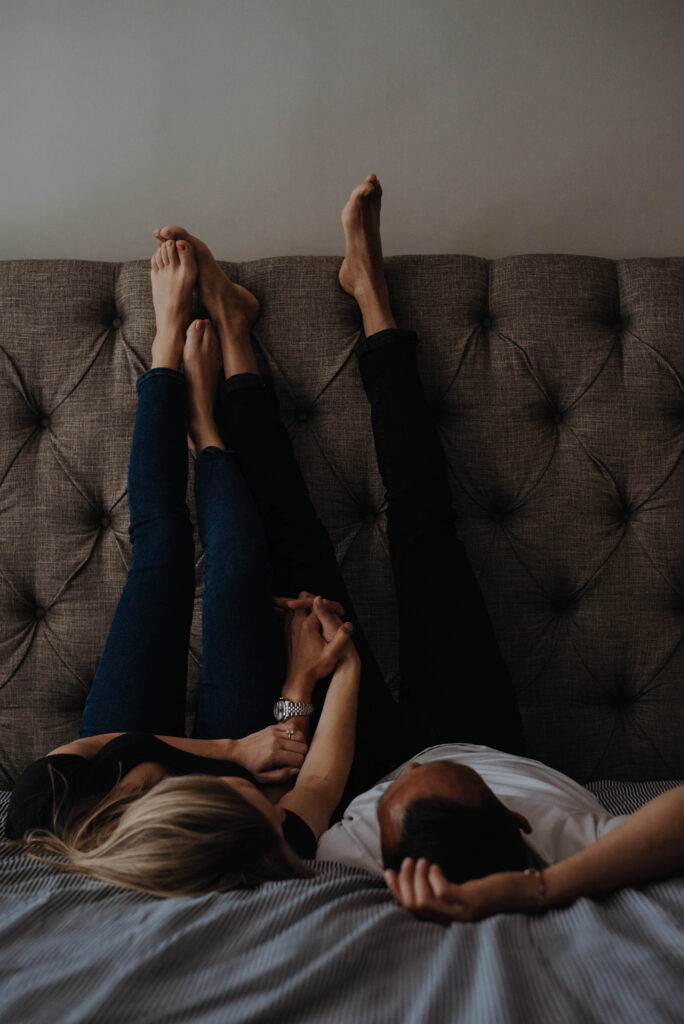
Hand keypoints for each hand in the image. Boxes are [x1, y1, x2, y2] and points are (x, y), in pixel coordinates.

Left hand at [229, 725, 307, 783]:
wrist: (239, 750)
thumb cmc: (252, 766)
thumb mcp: (263, 777)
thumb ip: (281, 776)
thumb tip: (296, 769)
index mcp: (274, 754)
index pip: (299, 759)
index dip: (299, 766)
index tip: (293, 767)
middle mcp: (276, 741)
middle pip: (303, 748)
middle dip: (301, 756)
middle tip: (294, 760)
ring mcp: (276, 732)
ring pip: (301, 737)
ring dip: (301, 745)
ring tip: (293, 752)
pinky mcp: (275, 726)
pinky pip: (294, 728)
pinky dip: (296, 736)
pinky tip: (291, 742)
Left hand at [283, 591, 354, 686]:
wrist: (298, 680)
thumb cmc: (316, 668)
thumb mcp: (333, 654)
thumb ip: (342, 637)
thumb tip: (349, 623)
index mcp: (308, 626)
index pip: (321, 605)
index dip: (333, 606)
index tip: (341, 612)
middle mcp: (297, 623)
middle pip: (303, 598)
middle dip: (316, 600)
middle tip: (328, 608)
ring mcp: (289, 627)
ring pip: (294, 605)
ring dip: (304, 604)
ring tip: (317, 611)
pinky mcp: (286, 633)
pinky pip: (288, 614)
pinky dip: (295, 611)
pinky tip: (304, 618)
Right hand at [384, 858, 540, 923]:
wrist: (527, 893)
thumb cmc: (497, 888)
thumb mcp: (467, 889)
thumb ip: (447, 888)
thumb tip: (422, 872)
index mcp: (449, 918)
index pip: (413, 910)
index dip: (397, 892)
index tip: (388, 872)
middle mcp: (454, 920)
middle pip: (415, 905)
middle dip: (405, 881)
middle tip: (408, 861)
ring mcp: (462, 913)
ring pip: (425, 899)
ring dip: (417, 876)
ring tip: (422, 860)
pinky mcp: (472, 903)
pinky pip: (442, 891)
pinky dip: (433, 876)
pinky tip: (436, 865)